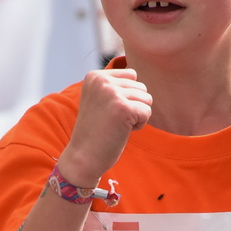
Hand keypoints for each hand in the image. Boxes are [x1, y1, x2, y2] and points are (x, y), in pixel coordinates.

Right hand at [58, 68, 152, 184]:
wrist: (83, 157)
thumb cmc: (96, 131)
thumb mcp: (100, 99)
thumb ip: (115, 85)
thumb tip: (136, 73)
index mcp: (95, 76)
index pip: (131, 75)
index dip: (127, 96)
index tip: (108, 111)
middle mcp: (102, 81)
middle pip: (141, 86)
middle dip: (133, 106)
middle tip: (112, 121)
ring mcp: (112, 93)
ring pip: (147, 99)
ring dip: (137, 115)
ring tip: (116, 125)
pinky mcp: (123, 108)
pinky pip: (147, 112)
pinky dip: (139, 125)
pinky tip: (121, 131)